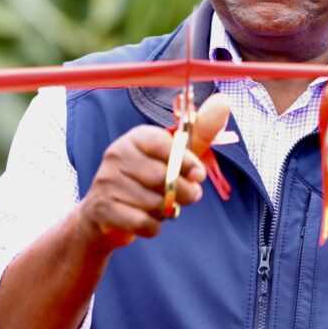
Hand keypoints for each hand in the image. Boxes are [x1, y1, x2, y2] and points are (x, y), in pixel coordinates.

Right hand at [77, 93, 231, 250]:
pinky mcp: (103, 209)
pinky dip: (153, 227)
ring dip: (167, 211)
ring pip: (154, 203)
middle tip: (189, 196)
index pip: (165, 145)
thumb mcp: (173, 154)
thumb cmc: (147, 179)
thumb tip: (224, 101)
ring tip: (161, 207)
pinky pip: (142, 223)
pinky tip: (149, 220)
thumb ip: (200, 132)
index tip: (199, 174)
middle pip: (163, 177)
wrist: (103, 214)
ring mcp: (107, 182)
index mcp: (136, 138)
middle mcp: (117, 155)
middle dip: (185, 192)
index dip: (187, 162)